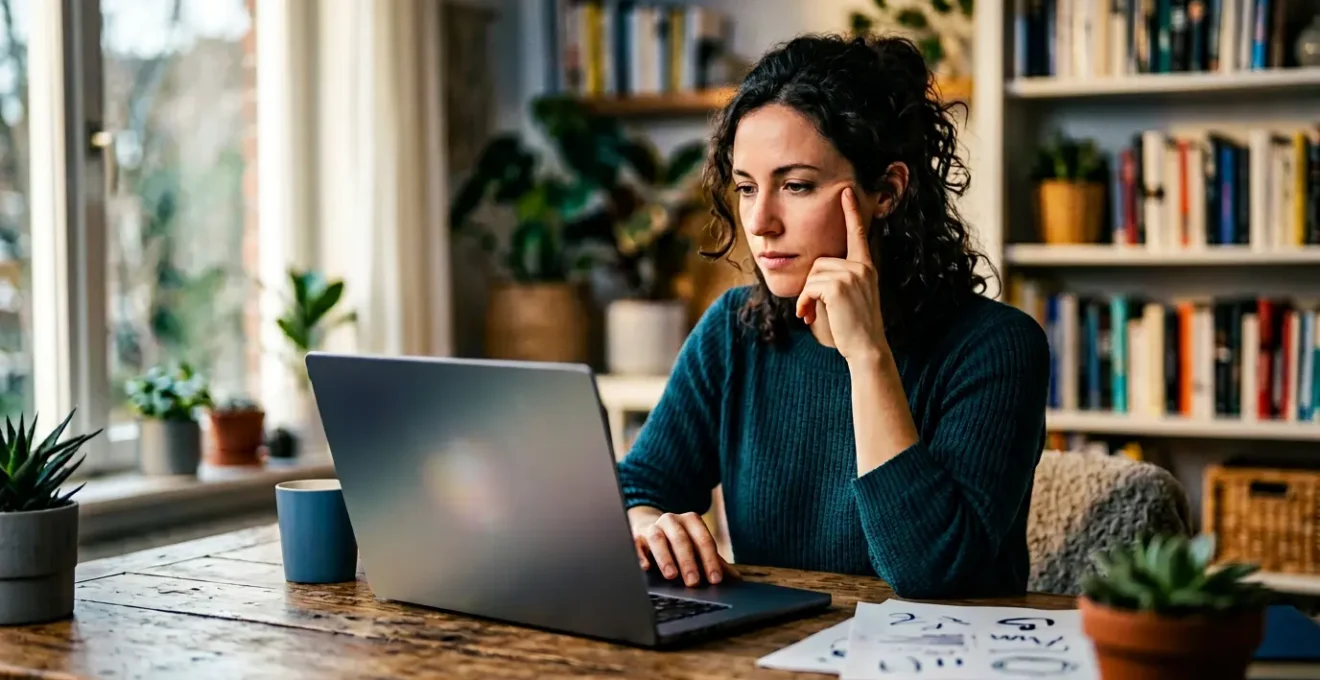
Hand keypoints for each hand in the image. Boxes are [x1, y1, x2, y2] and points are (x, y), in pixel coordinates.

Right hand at [630, 508, 738, 585]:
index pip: (703, 539)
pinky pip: (636, 543)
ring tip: (671, 575)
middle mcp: (672, 520)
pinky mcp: (636, 535)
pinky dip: (640, 554)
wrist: (649, 528)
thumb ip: (714, 561)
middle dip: (688, 561)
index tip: (715, 579)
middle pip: (681, 539)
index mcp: (691, 521)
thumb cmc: (679, 542)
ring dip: (665, 557)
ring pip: (658, 538)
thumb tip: (736, 579)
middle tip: (694, 582)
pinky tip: (645, 567)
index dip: (710, 559)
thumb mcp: (697, 548)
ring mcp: (652, 526)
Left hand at [795, 187, 888, 362]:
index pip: (858, 234)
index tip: (846, 191)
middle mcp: (862, 267)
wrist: (866, 348)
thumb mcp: (849, 297)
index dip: (852, 212)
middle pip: (821, 261)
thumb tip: (815, 272)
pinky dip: (804, 302)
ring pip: (813, 274)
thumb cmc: (854, 327)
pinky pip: (809, 286)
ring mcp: (852, 275)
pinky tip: (808, 316)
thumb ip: (837, 278)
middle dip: (811, 285)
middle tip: (810, 307)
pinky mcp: (838, 286)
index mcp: (866, 267)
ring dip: (806, 297)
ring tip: (811, 314)